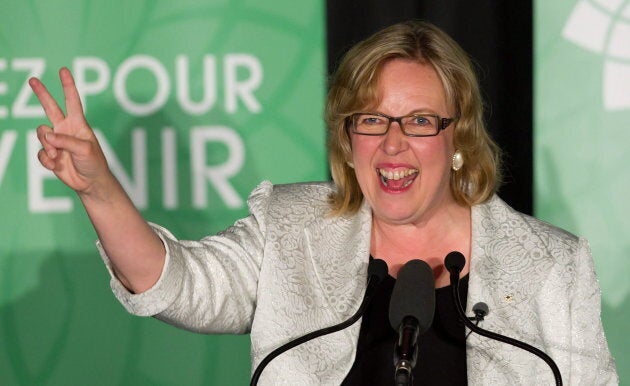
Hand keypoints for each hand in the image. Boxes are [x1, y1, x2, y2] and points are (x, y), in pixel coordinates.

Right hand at [30, 68, 111, 196]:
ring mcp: (56, 141)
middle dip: (42, 94)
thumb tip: (47, 135)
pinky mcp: (50, 154)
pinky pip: (40, 153)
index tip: (63, 70)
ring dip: (48, 146)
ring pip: (41, 134)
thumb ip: (66, 141)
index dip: (68, 86)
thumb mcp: (85, 150)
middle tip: (33, 80)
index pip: (72, 101)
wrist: (90, 182)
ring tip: (58, 155)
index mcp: (78, 124)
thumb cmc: (94, 163)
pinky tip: (57, 166)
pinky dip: (47, 160)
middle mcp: (65, 129)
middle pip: (50, 108)